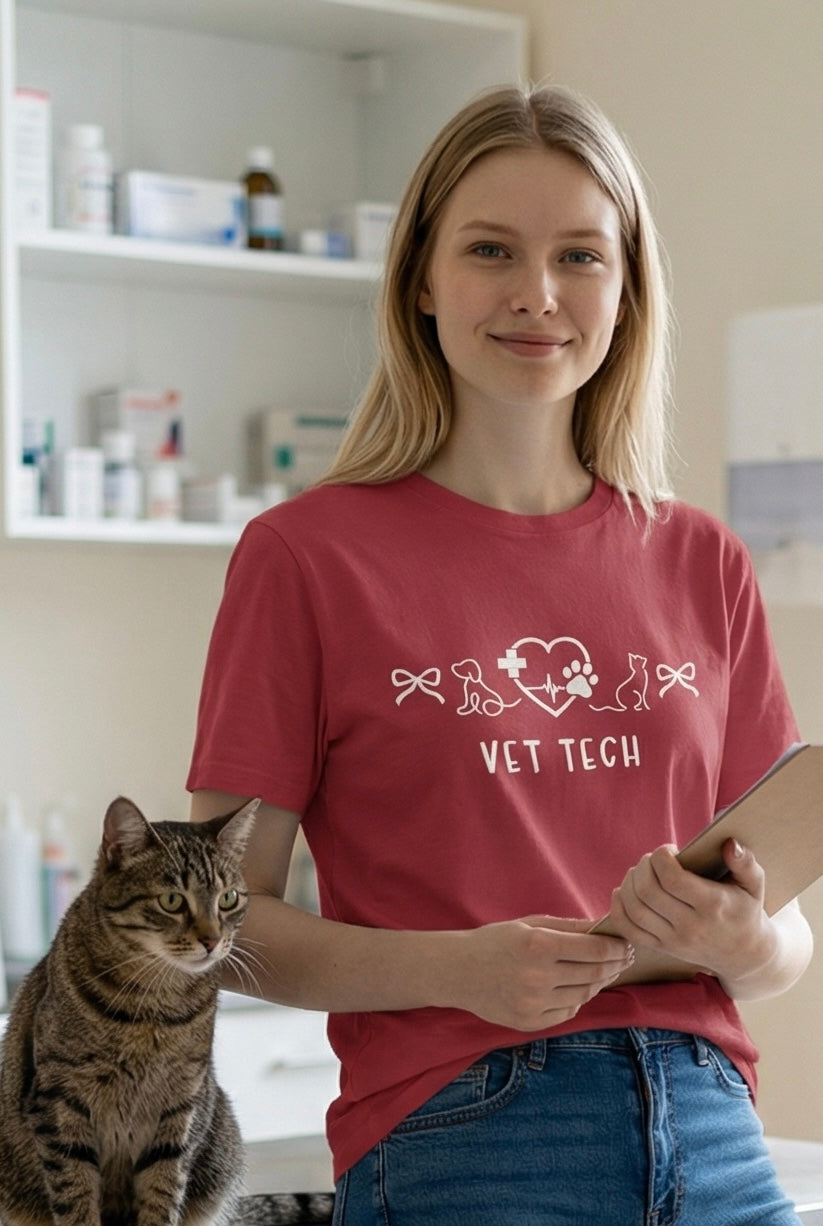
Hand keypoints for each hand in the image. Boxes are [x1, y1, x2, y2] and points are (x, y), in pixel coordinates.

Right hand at [452, 915, 634, 1030]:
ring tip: (604, 971)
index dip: (616, 948)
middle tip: (625, 958)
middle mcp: (538, 978)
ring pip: (584, 995)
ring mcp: (534, 1004)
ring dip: (599, 982)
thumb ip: (568, 928)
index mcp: (538, 947)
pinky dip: (578, 1000)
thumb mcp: (529, 925)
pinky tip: (579, 987)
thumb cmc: (495, 941)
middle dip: (615, 965)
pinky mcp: (530, 1023)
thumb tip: (604, 928)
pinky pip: (567, 1013)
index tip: (626, 944)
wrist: (457, 972)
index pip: (594, 951)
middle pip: (594, 974)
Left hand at [606, 838, 777, 983]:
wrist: (744, 955)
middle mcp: (691, 926)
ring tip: (641, 872)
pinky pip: (628, 930)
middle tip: (652, 859)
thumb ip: (745, 862)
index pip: (672, 879)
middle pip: (648, 891)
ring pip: (634, 909)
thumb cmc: (745, 910)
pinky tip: (625, 891)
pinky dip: (619, 907)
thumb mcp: (754, 885)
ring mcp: (674, 941)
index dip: (661, 857)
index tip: (668, 849)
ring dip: (629, 883)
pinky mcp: (662, 949)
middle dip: (643, 866)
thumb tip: (729, 844)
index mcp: (713, 906)